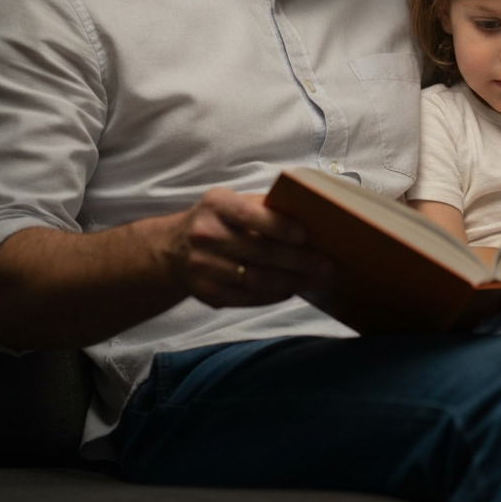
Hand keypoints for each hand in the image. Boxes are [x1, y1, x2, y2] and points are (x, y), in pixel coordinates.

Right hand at [165, 187, 332, 307]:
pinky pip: (247, 298)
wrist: (172, 249)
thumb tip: (310, 218)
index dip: (280, 226)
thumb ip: (264, 208)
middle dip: (299, 261)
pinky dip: (273, 296)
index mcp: (216, 205)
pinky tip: (292, 290)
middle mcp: (205, 235)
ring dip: (292, 282)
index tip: (306, 235)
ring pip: (256, 279)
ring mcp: (203, 267)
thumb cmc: (218, 220)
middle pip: (260, 252)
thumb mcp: (233, 203)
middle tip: (328, 266)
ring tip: (317, 280)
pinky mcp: (206, 293)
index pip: (251, 216)